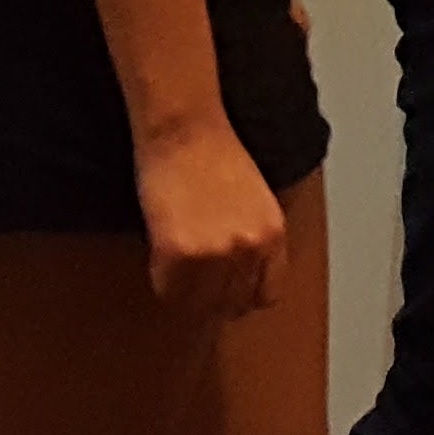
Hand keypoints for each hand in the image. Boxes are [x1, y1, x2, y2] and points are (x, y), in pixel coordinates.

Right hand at [136, 119, 289, 315]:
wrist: (185, 128)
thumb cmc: (215, 154)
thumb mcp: (256, 203)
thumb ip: (253, 241)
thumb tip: (239, 279)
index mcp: (273, 237)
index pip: (266, 296)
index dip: (241, 295)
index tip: (225, 290)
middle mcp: (249, 250)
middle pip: (231, 305)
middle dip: (212, 298)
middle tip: (194, 283)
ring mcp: (215, 255)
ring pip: (198, 306)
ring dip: (185, 294)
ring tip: (176, 273)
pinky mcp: (178, 254)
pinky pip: (168, 291)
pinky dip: (162, 281)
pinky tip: (160, 258)